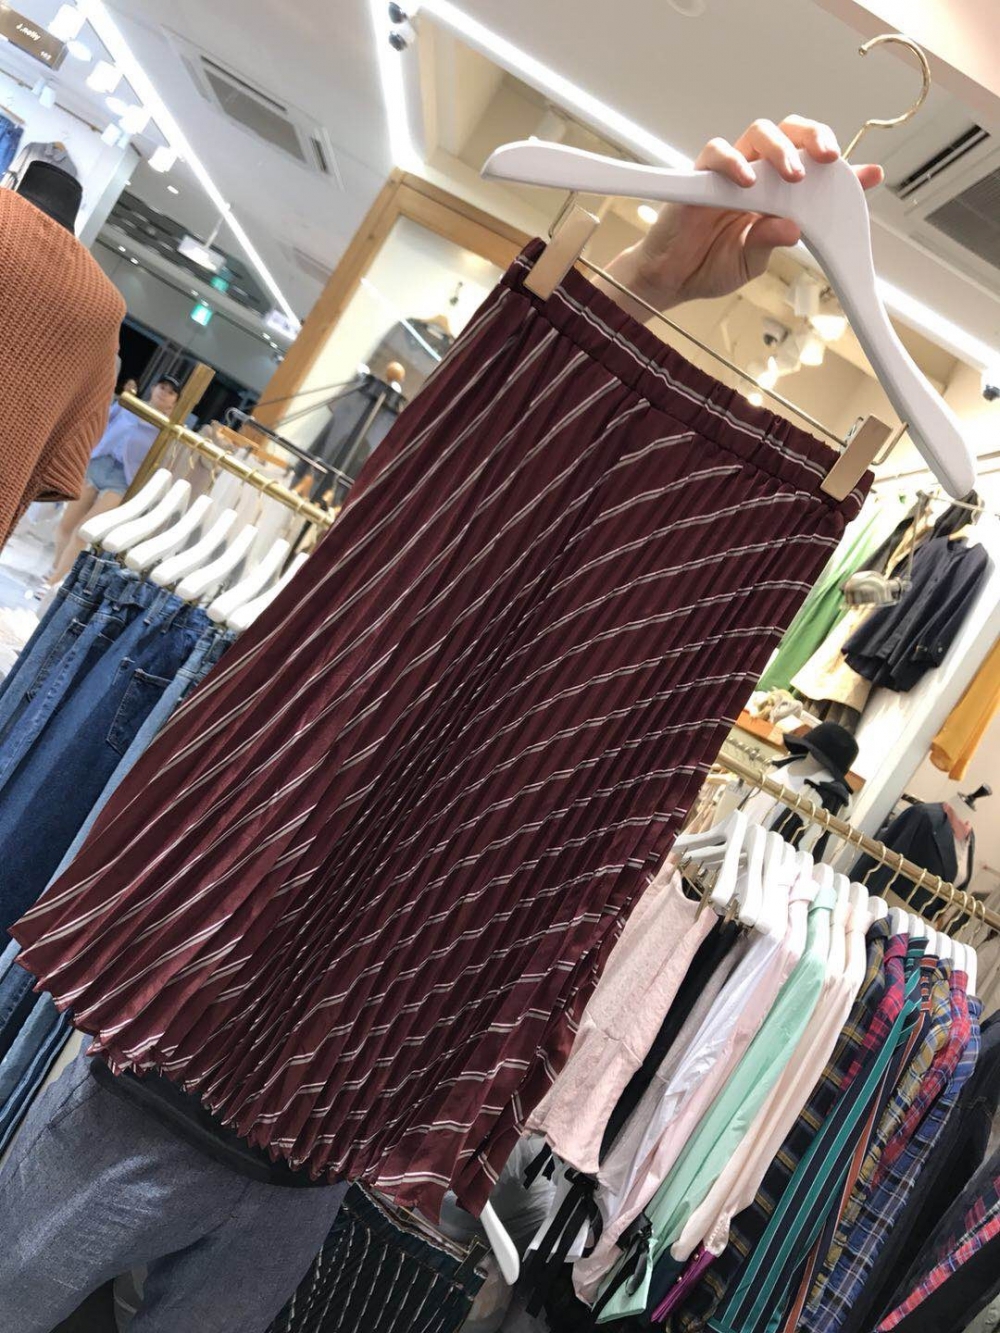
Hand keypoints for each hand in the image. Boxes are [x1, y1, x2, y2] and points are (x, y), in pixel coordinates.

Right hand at [596, 116, 884, 316]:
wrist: (670, 281)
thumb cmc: (710, 265)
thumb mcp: (752, 261)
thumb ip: (772, 240)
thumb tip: (797, 229)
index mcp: (775, 194)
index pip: (812, 170)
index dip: (842, 169)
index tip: (871, 175)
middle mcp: (756, 175)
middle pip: (790, 134)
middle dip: (814, 138)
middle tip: (829, 158)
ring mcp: (729, 172)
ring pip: (759, 134)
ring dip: (781, 148)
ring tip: (793, 175)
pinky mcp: (700, 177)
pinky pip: (717, 152)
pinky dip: (734, 161)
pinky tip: (747, 181)